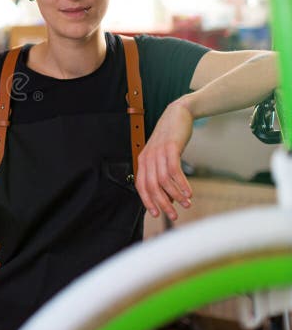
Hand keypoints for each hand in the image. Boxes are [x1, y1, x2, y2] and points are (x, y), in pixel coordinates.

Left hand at [136, 99, 193, 220]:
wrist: (177, 114)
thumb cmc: (170, 138)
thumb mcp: (162, 156)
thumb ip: (162, 174)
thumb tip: (169, 198)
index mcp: (143, 161)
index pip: (140, 186)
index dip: (147, 201)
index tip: (156, 214)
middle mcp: (147, 158)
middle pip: (152, 186)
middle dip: (163, 203)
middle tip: (173, 215)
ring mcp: (158, 152)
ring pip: (163, 180)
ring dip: (175, 195)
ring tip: (186, 204)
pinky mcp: (170, 148)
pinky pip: (174, 170)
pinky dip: (181, 184)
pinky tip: (189, 192)